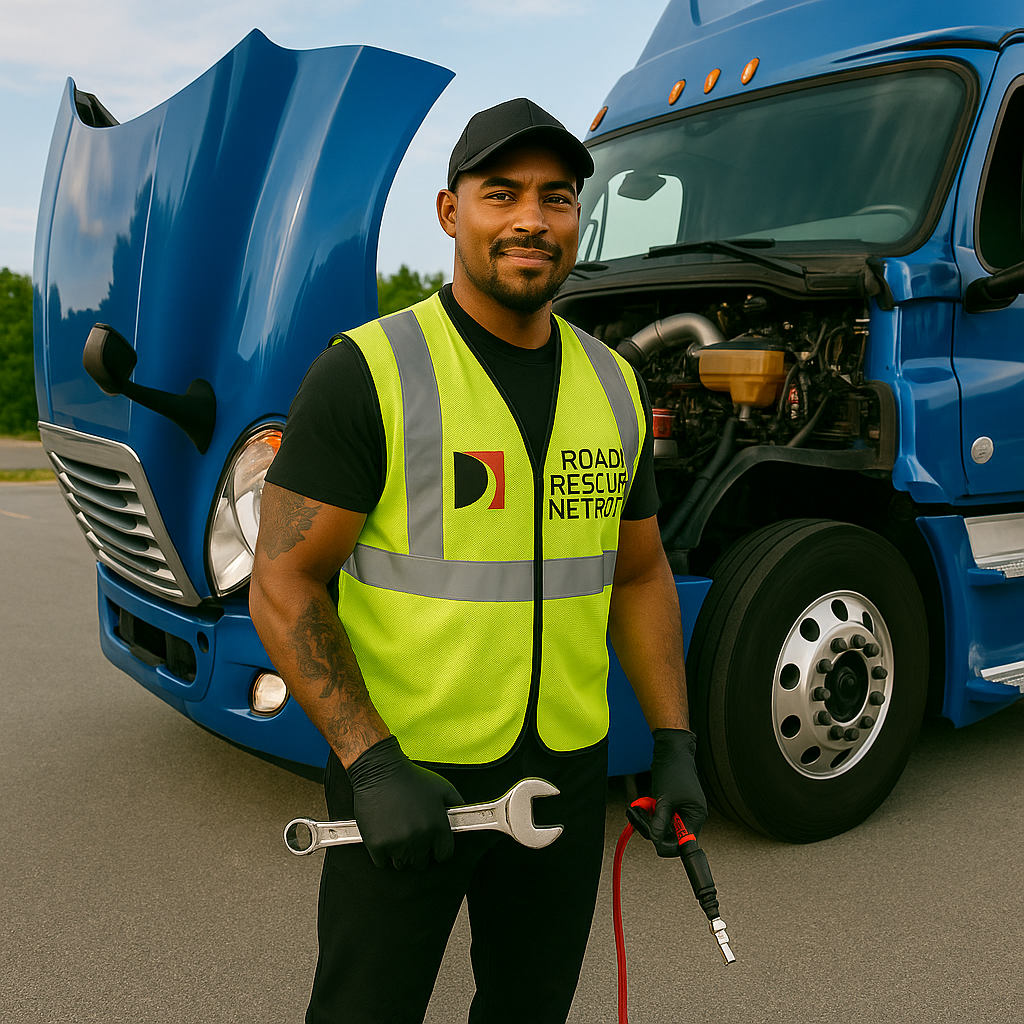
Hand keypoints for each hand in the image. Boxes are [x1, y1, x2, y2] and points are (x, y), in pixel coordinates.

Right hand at [346, 736, 463, 869]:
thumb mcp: (442, 787)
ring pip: (402, 863)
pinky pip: (382, 862)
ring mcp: (397, 844)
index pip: (444, 855)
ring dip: (400, 853)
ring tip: (396, 832)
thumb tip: (463, 818)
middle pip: (421, 862)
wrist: (379, 771)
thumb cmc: (411, 778)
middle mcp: (419, 839)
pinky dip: (382, 853)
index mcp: (437, 827)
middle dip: (419, 851)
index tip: (431, 843)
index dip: (438, 849)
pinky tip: (383, 834)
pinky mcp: (377, 845)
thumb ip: (457, 804)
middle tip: (411, 834)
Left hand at [649, 728, 707, 856]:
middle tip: (640, 818)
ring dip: (649, 820)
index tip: (654, 839)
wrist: (671, 750)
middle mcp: (691, 816)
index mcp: (695, 816)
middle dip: (653, 829)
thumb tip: (655, 840)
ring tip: (640, 808)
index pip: (684, 844)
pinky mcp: (672, 805)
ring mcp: (681, 811)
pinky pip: (660, 817)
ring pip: (663, 827)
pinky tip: (644, 804)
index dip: (667, 844)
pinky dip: (650, 813)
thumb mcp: (665, 799)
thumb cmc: (674, 770)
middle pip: (671, 837)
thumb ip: (660, 822)